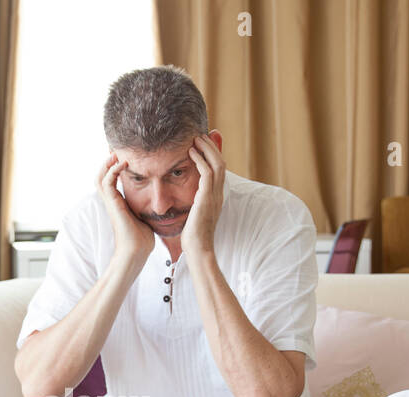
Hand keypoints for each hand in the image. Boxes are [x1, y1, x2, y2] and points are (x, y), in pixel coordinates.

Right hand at [97, 153, 154, 267]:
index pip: (112, 181)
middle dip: (108, 162)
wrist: (136, 252)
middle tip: (117, 151)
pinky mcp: (113, 204)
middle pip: (102, 176)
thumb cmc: (142, 240)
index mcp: (119, 204)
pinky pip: (107, 182)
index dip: (115, 168)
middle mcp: (112, 202)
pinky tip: (124, 164)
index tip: (126, 157)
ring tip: (117, 153)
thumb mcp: (146, 219)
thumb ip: (149, 209)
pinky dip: (113, 170)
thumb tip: (161, 206)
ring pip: (100, 176)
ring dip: (108, 163)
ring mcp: (111, 203)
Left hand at [181, 134, 225, 260]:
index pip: (219, 170)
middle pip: (221, 162)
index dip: (213, 154)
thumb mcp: (194, 215)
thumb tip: (187, 198)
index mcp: (216, 197)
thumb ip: (193, 203)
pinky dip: (200, 160)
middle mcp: (218, 194)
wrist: (197, 249)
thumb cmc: (192, 236)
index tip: (202, 143)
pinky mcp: (207, 198)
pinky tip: (190, 152)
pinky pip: (207, 173)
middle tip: (200, 135)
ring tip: (196, 138)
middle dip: (212, 146)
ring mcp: (215, 196)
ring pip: (217, 163)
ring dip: (207, 148)